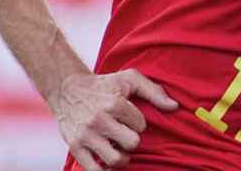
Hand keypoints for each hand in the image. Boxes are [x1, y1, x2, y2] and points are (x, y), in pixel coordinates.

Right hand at [53, 68, 178, 169]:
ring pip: (114, 160)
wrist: (67, 89)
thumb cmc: (103, 84)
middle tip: (126, 136)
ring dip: (122, 158)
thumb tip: (174, 107)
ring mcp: (86, 135)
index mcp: (114, 103)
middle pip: (131, 143)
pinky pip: (93, 170)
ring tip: (119, 150)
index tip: (130, 119)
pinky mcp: (75, 146)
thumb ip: (154, 91)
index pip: (140, 125)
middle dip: (132, 141)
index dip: (139, 123)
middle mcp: (100, 120)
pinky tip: (107, 164)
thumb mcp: (129, 79)